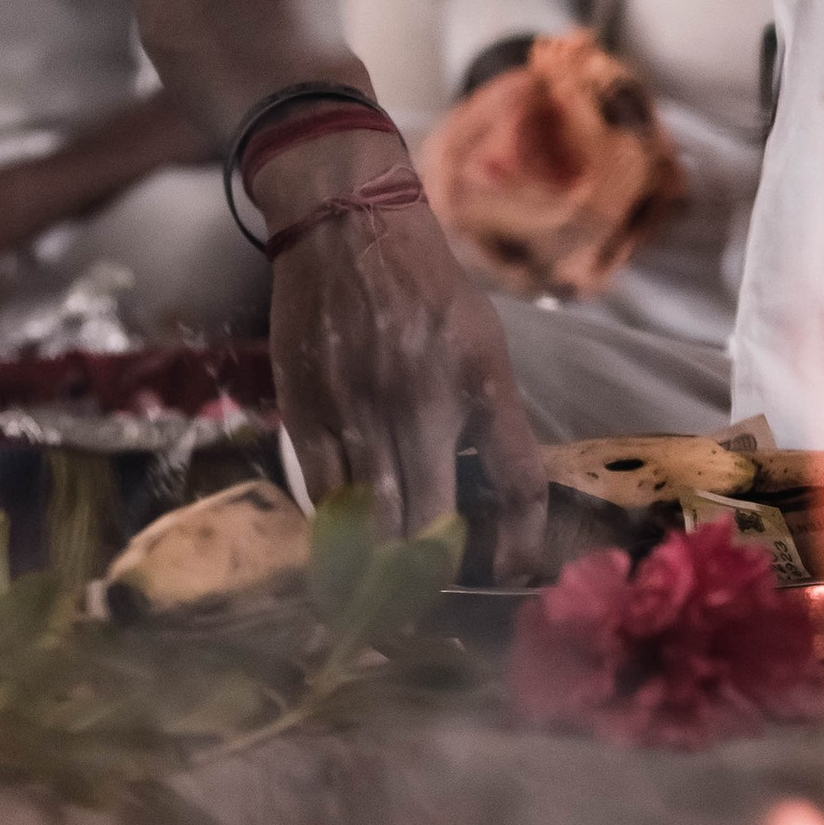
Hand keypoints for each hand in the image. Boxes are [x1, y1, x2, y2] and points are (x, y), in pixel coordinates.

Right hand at [271, 201, 546, 570]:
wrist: (347, 228)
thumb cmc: (427, 289)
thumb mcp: (483, 345)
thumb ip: (492, 418)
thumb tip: (497, 496)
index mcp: (479, 383)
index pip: (517, 482)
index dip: (518, 542)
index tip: (507, 572)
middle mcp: (420, 403)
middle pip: (430, 520)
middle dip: (432, 571)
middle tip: (428, 596)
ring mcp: (357, 409)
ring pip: (369, 519)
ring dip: (377, 565)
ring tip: (381, 592)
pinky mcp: (305, 409)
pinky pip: (321, 491)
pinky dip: (335, 526)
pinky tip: (343, 541)